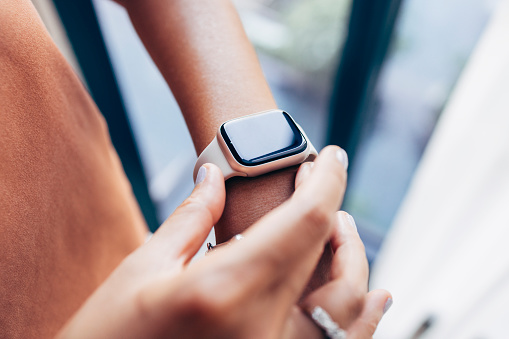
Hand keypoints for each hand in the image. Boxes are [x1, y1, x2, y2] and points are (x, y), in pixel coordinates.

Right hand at [57, 146, 390, 338]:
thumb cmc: (107, 334)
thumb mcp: (142, 268)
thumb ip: (191, 216)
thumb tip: (214, 172)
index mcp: (224, 291)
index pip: (304, 223)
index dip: (326, 182)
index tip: (334, 157)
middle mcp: (261, 331)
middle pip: (333, 264)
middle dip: (336, 217)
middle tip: (324, 187)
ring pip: (349, 313)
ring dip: (356, 265)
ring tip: (345, 234)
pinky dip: (361, 318)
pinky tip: (373, 298)